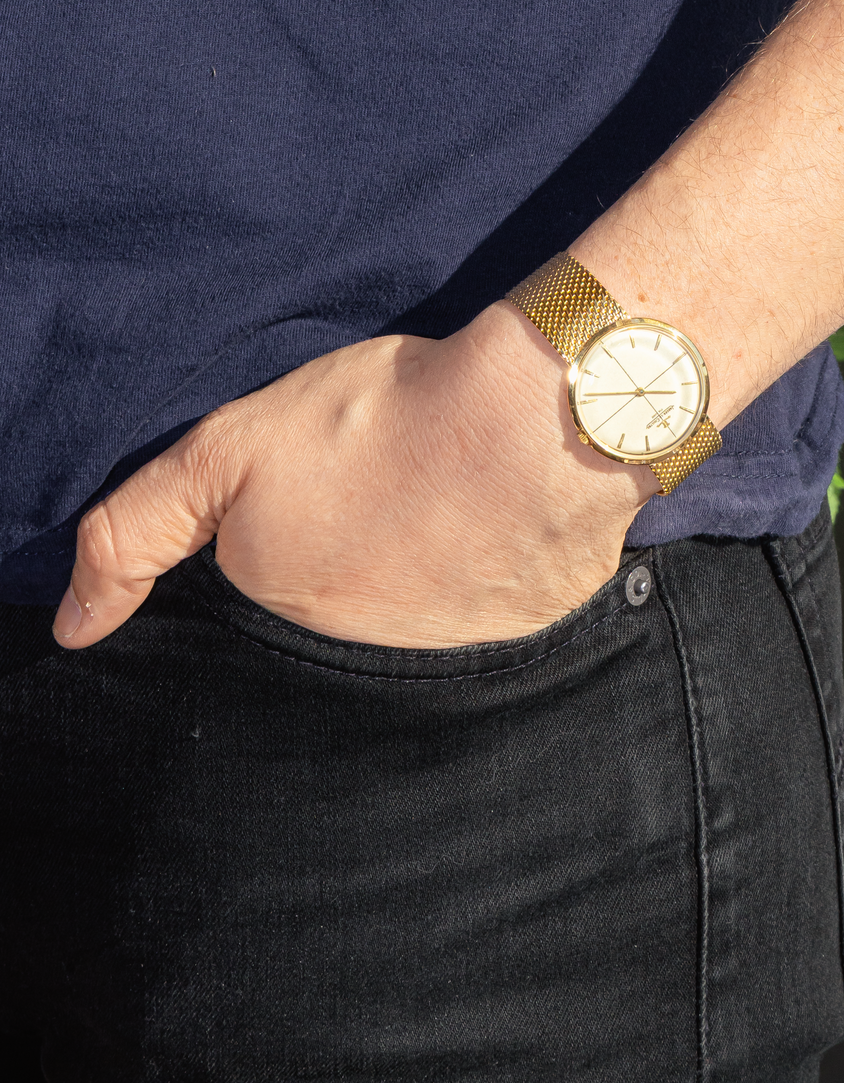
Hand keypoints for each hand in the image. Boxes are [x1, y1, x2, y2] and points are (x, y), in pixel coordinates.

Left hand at [52, 303, 656, 648]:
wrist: (531, 422)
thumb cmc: (379, 422)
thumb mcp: (229, 449)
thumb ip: (139, 532)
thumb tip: (73, 630)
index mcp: (285, 611)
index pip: (260, 613)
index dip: (273, 556)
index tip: (307, 504)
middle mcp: (359, 661)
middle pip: (332, 622)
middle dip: (342, 570)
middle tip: (373, 495)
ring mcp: (446, 657)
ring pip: (410, 624)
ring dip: (416, 580)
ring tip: (435, 503)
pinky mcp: (524, 637)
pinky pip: (491, 619)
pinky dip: (488, 582)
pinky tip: (496, 526)